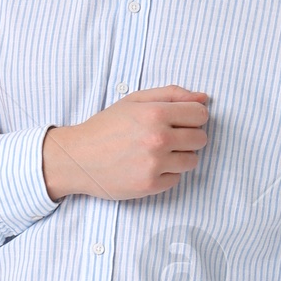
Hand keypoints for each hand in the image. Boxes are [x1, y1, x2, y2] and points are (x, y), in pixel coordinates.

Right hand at [41, 86, 208, 201]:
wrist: (78, 158)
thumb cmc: (106, 127)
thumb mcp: (135, 101)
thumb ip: (171, 95)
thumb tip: (203, 98)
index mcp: (155, 113)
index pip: (200, 114)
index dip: (193, 116)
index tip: (182, 120)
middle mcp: (158, 138)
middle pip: (201, 138)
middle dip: (189, 136)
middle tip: (169, 137)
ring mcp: (154, 164)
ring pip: (192, 161)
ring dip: (180, 156)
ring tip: (159, 153)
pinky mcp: (149, 185)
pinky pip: (177, 179)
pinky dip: (167, 174)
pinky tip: (149, 167)